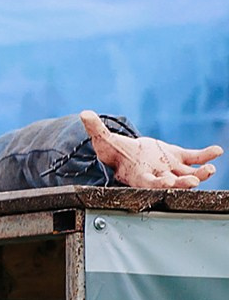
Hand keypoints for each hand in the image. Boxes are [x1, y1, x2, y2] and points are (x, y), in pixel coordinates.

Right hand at [83, 111, 221, 189]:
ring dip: (200, 174)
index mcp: (138, 175)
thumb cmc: (115, 152)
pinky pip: (194, 159)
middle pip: (171, 184)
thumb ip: (95, 129)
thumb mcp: (104, 140)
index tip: (166, 185)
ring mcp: (170, 169)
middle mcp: (156, 175)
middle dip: (182, 184)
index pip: (148, 183)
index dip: (158, 184)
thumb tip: (84, 114)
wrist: (128, 153)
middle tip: (193, 182)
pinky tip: (216, 151)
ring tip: (210, 169)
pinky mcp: (178, 159)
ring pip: (187, 175)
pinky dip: (206, 156)